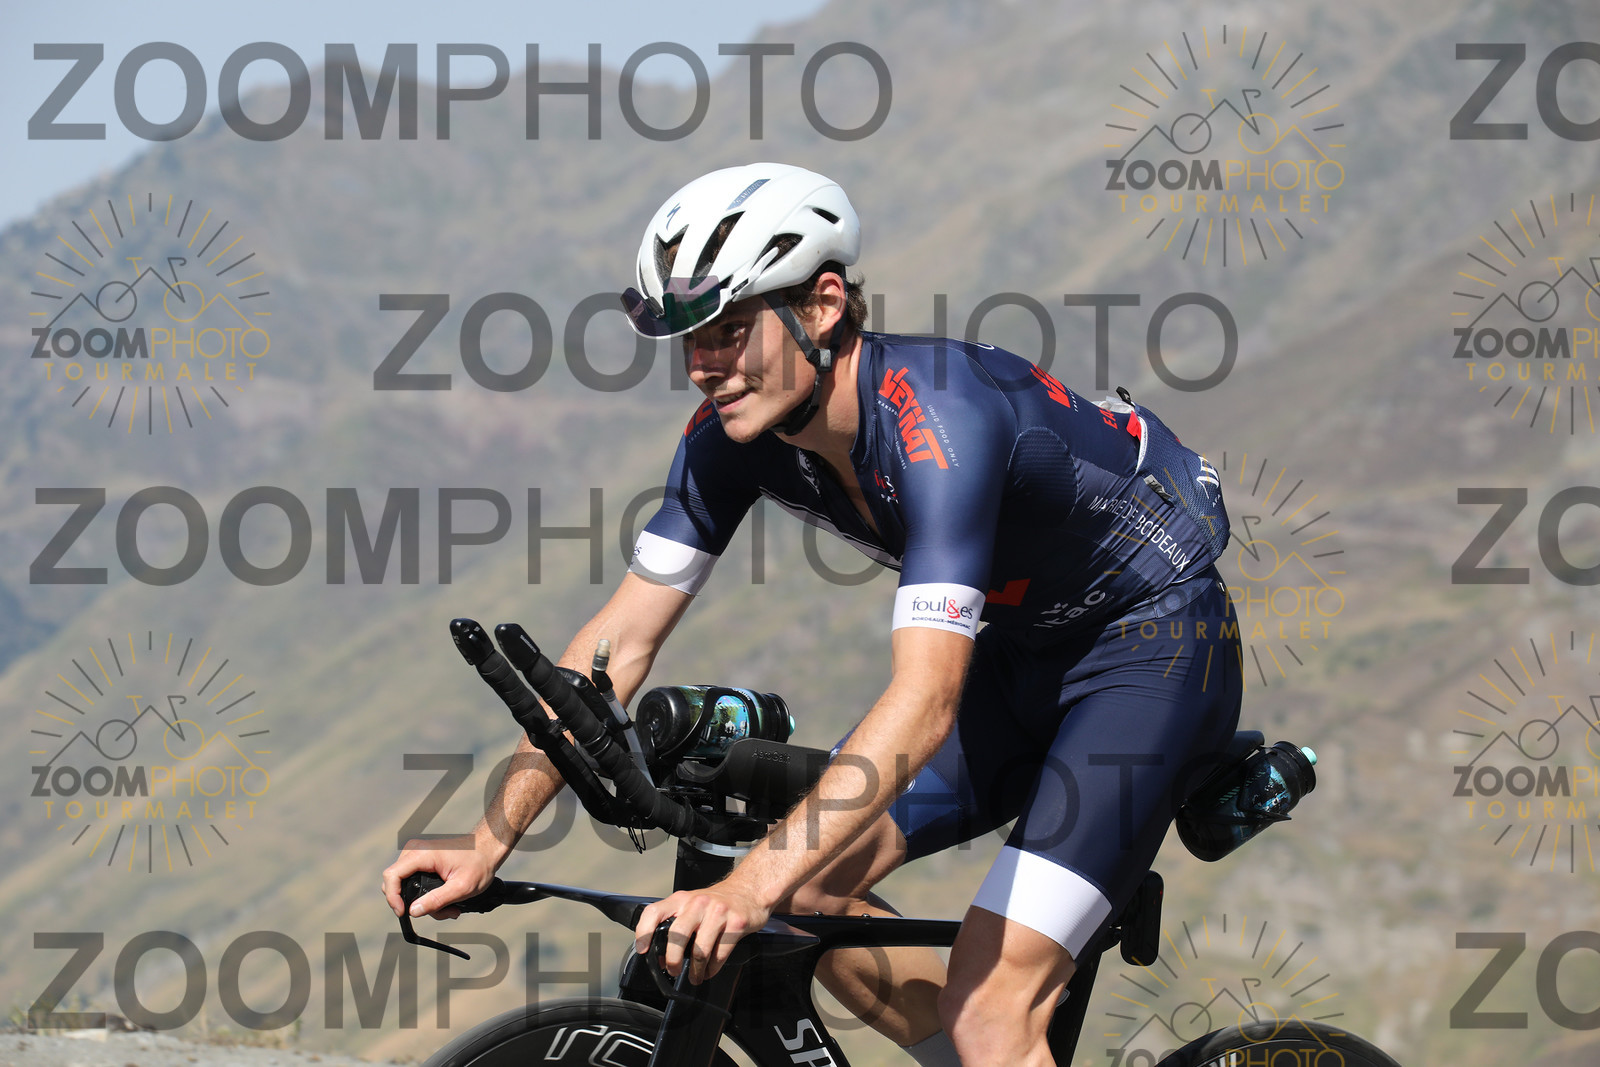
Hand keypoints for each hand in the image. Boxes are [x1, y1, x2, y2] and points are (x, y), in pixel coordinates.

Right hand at [381, 835, 496, 919]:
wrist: (489, 848)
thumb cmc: (479, 863)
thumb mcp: (461, 887)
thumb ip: (437, 900)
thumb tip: (413, 911)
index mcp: (423, 854)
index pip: (392, 875)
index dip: (392, 897)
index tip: (403, 912)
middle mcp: (416, 851)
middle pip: (397, 882)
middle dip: (413, 903)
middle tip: (438, 912)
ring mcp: (418, 855)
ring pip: (407, 885)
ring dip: (425, 902)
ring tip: (449, 909)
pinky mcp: (423, 861)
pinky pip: (415, 881)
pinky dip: (428, 895)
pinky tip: (446, 902)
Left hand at [633, 885, 770, 983]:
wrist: (749, 891)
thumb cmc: (717, 902)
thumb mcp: (692, 906)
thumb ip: (676, 924)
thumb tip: (660, 955)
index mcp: (682, 899)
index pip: (655, 912)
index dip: (644, 931)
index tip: (643, 950)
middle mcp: (698, 903)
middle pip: (677, 935)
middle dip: (673, 959)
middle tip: (673, 970)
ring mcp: (718, 912)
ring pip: (701, 949)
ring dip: (696, 970)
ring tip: (695, 976)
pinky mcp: (736, 923)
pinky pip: (720, 953)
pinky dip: (713, 968)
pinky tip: (710, 970)